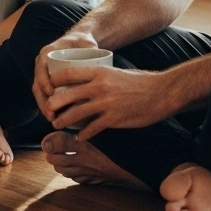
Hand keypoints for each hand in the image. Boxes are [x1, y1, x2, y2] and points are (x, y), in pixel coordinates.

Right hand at [32, 31, 98, 121]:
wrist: (78, 43)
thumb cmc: (83, 44)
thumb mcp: (87, 43)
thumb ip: (92, 49)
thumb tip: (98, 57)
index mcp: (47, 53)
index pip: (41, 68)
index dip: (43, 81)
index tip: (51, 92)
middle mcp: (42, 64)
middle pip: (37, 85)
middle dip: (42, 101)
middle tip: (51, 114)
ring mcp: (44, 74)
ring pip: (39, 93)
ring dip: (44, 107)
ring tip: (53, 119)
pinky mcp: (49, 82)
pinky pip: (44, 95)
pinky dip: (48, 107)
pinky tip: (55, 117)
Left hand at [47, 66, 174, 139]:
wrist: (162, 93)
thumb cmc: (140, 82)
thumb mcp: (116, 72)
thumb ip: (99, 77)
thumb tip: (84, 82)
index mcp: (98, 72)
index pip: (67, 74)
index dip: (53, 81)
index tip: (48, 88)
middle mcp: (99, 86)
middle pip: (66, 96)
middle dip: (53, 104)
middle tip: (48, 111)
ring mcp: (105, 103)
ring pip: (75, 114)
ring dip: (63, 121)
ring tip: (57, 125)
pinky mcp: (113, 119)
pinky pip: (92, 128)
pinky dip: (83, 134)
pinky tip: (80, 137)